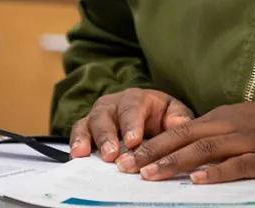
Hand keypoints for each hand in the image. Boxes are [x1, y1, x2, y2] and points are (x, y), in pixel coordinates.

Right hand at [69, 89, 194, 161]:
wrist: (149, 116)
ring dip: (86, 139)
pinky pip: (77, 132)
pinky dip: (75, 143)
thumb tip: (178, 123)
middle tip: (111, 155)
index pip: (132, 108)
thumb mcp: (174, 113)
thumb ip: (178, 117)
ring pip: (88, 123)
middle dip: (107, 136)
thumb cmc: (161, 115)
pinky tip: (76, 156)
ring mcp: (98, 116)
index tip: (133, 142)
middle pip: (106, 115)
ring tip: (84, 155)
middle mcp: (114, 104)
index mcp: (137, 98)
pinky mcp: (87, 128)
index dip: (132, 125)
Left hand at [127, 98, 254, 183]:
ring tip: (150, 175)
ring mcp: (250, 140)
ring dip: (175, 162)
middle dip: (152, 152)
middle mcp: (233, 124)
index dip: (151, 144)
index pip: (179, 130)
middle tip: (125, 168)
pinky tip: (198, 181)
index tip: (126, 158)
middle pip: (184, 137)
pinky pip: (238, 165)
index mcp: (225, 115)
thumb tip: (190, 151)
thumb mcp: (247, 121)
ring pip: (205, 149)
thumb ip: (220, 132)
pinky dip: (217, 172)